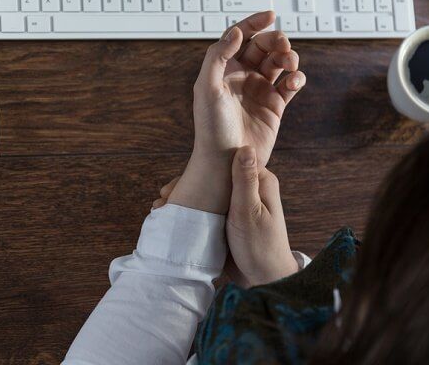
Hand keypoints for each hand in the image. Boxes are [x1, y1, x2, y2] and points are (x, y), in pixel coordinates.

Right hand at [153, 156, 298, 287]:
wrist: (265, 281)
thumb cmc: (260, 247)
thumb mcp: (249, 211)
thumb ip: (245, 180)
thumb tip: (246, 146)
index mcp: (261, 181)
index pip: (227, 162)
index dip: (201, 167)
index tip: (180, 179)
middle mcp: (251, 189)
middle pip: (215, 176)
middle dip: (189, 184)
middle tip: (165, 195)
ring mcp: (240, 204)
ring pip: (209, 192)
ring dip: (187, 197)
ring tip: (163, 205)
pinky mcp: (231, 219)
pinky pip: (209, 208)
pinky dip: (192, 210)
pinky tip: (173, 215)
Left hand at [168, 11, 305, 213]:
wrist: (225, 162)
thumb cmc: (211, 127)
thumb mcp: (207, 88)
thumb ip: (218, 56)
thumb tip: (236, 32)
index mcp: (223, 69)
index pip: (240, 36)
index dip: (254, 23)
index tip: (271, 15)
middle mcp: (242, 76)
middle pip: (263, 47)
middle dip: (276, 41)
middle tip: (283, 46)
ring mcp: (259, 90)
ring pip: (279, 63)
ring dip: (288, 57)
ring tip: (290, 66)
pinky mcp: (275, 106)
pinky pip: (290, 85)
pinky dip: (296, 79)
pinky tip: (293, 82)